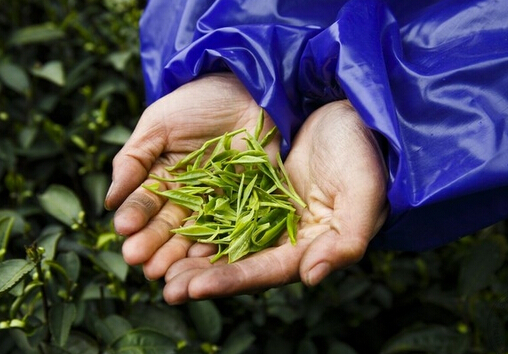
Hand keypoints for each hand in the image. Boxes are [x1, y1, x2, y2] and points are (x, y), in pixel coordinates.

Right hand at [104, 73, 279, 279]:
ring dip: (180, 252)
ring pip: (198, 231)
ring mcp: (219, 200)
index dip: (135, 216)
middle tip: (139, 262)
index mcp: (164, 177)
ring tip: (164, 270)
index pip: (146, 202)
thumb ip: (133, 160)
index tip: (123, 231)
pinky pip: (234, 225)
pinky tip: (205, 258)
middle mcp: (190, 195)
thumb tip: (109, 202)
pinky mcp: (249, 201)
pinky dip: (221, 243)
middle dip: (153, 242)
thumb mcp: (158, 124)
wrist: (247, 89)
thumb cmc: (198, 102)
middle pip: (169, 224)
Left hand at [162, 100, 388, 303]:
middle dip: (203, 277)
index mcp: (314, 245)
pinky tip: (174, 226)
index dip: (232, 280)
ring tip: (158, 266)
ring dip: (194, 255)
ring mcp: (271, 215)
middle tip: (164, 288)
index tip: (193, 288)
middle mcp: (289, 238)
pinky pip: (225, 211)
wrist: (354, 118)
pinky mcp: (259, 194)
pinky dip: (200, 221)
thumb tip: (312, 278)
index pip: (269, 271)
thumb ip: (346, 238)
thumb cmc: (364, 154)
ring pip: (227, 241)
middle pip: (241, 264)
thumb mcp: (363, 192)